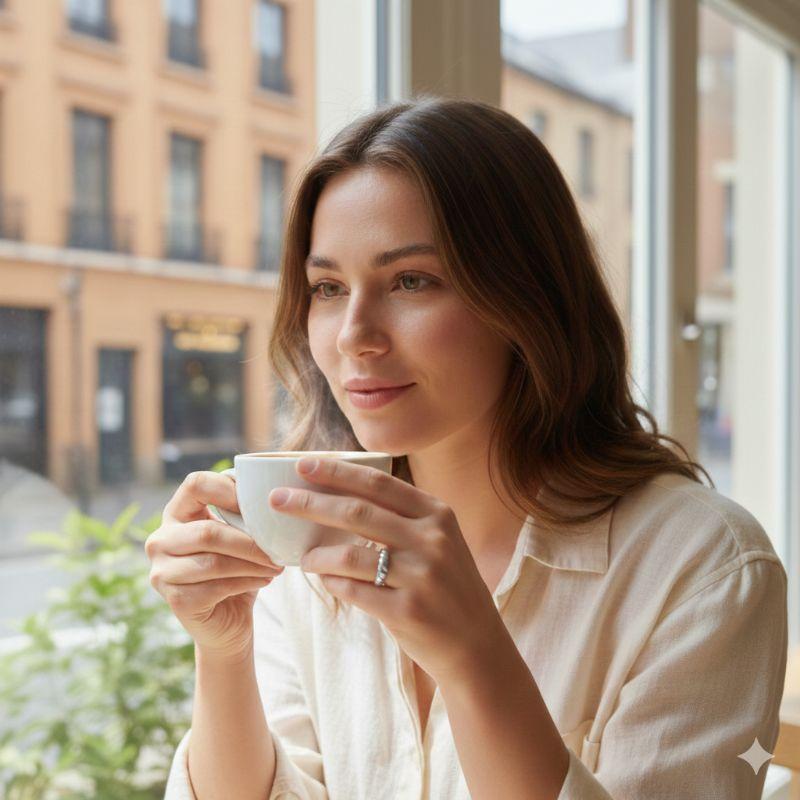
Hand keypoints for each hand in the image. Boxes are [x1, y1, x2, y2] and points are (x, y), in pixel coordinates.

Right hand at [145, 471, 284, 661]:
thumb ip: (244, 512)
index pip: (195, 484)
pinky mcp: (175, 601)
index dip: (229, 489)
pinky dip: (247, 582)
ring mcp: (162, 572)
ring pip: (215, 562)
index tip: (262, 504)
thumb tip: (273, 490)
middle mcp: (160, 540)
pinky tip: (264, 580)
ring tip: (276, 565)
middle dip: (250, 542)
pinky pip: (217, 587)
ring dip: (253, 564)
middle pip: (208, 532)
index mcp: (176, 513)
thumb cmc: (236, 567)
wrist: (227, 620)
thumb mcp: (239, 533)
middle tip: (277, 549)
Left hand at [268, 457, 505, 684]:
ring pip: (349, 555)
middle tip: (277, 499)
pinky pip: (353, 591)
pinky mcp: (407, 611)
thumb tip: (340, 497)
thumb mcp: (439, 542)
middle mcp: (431, 540)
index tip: (302, 464)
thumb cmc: (447, 587)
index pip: (378, 484)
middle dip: (310, 502)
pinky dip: (332, 583)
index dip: (337, 472)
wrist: (476, 644)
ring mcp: (421, 576)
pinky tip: (324, 580)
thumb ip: (402, 519)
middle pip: (357, 512)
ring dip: (316, 554)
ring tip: (300, 557)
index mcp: (437, 515)